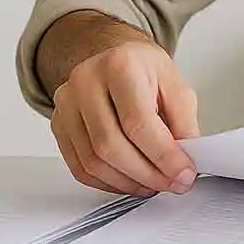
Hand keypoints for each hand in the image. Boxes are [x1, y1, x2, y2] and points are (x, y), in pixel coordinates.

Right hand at [51, 41, 199, 197]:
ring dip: (128, 182)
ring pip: (93, 161)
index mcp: (120, 65)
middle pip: (110, 145)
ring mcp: (67, 103)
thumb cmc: (145, 71)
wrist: (117, 59)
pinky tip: (129, 181)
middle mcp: (86, 81)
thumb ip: (184, 124)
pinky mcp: (59, 124)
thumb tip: (184, 163)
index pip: (138, 122)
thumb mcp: (176, 86)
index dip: (163, 155)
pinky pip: (80, 167)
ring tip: (153, 184)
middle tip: (171, 183)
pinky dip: (107, 183)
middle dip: (147, 173)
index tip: (183, 174)